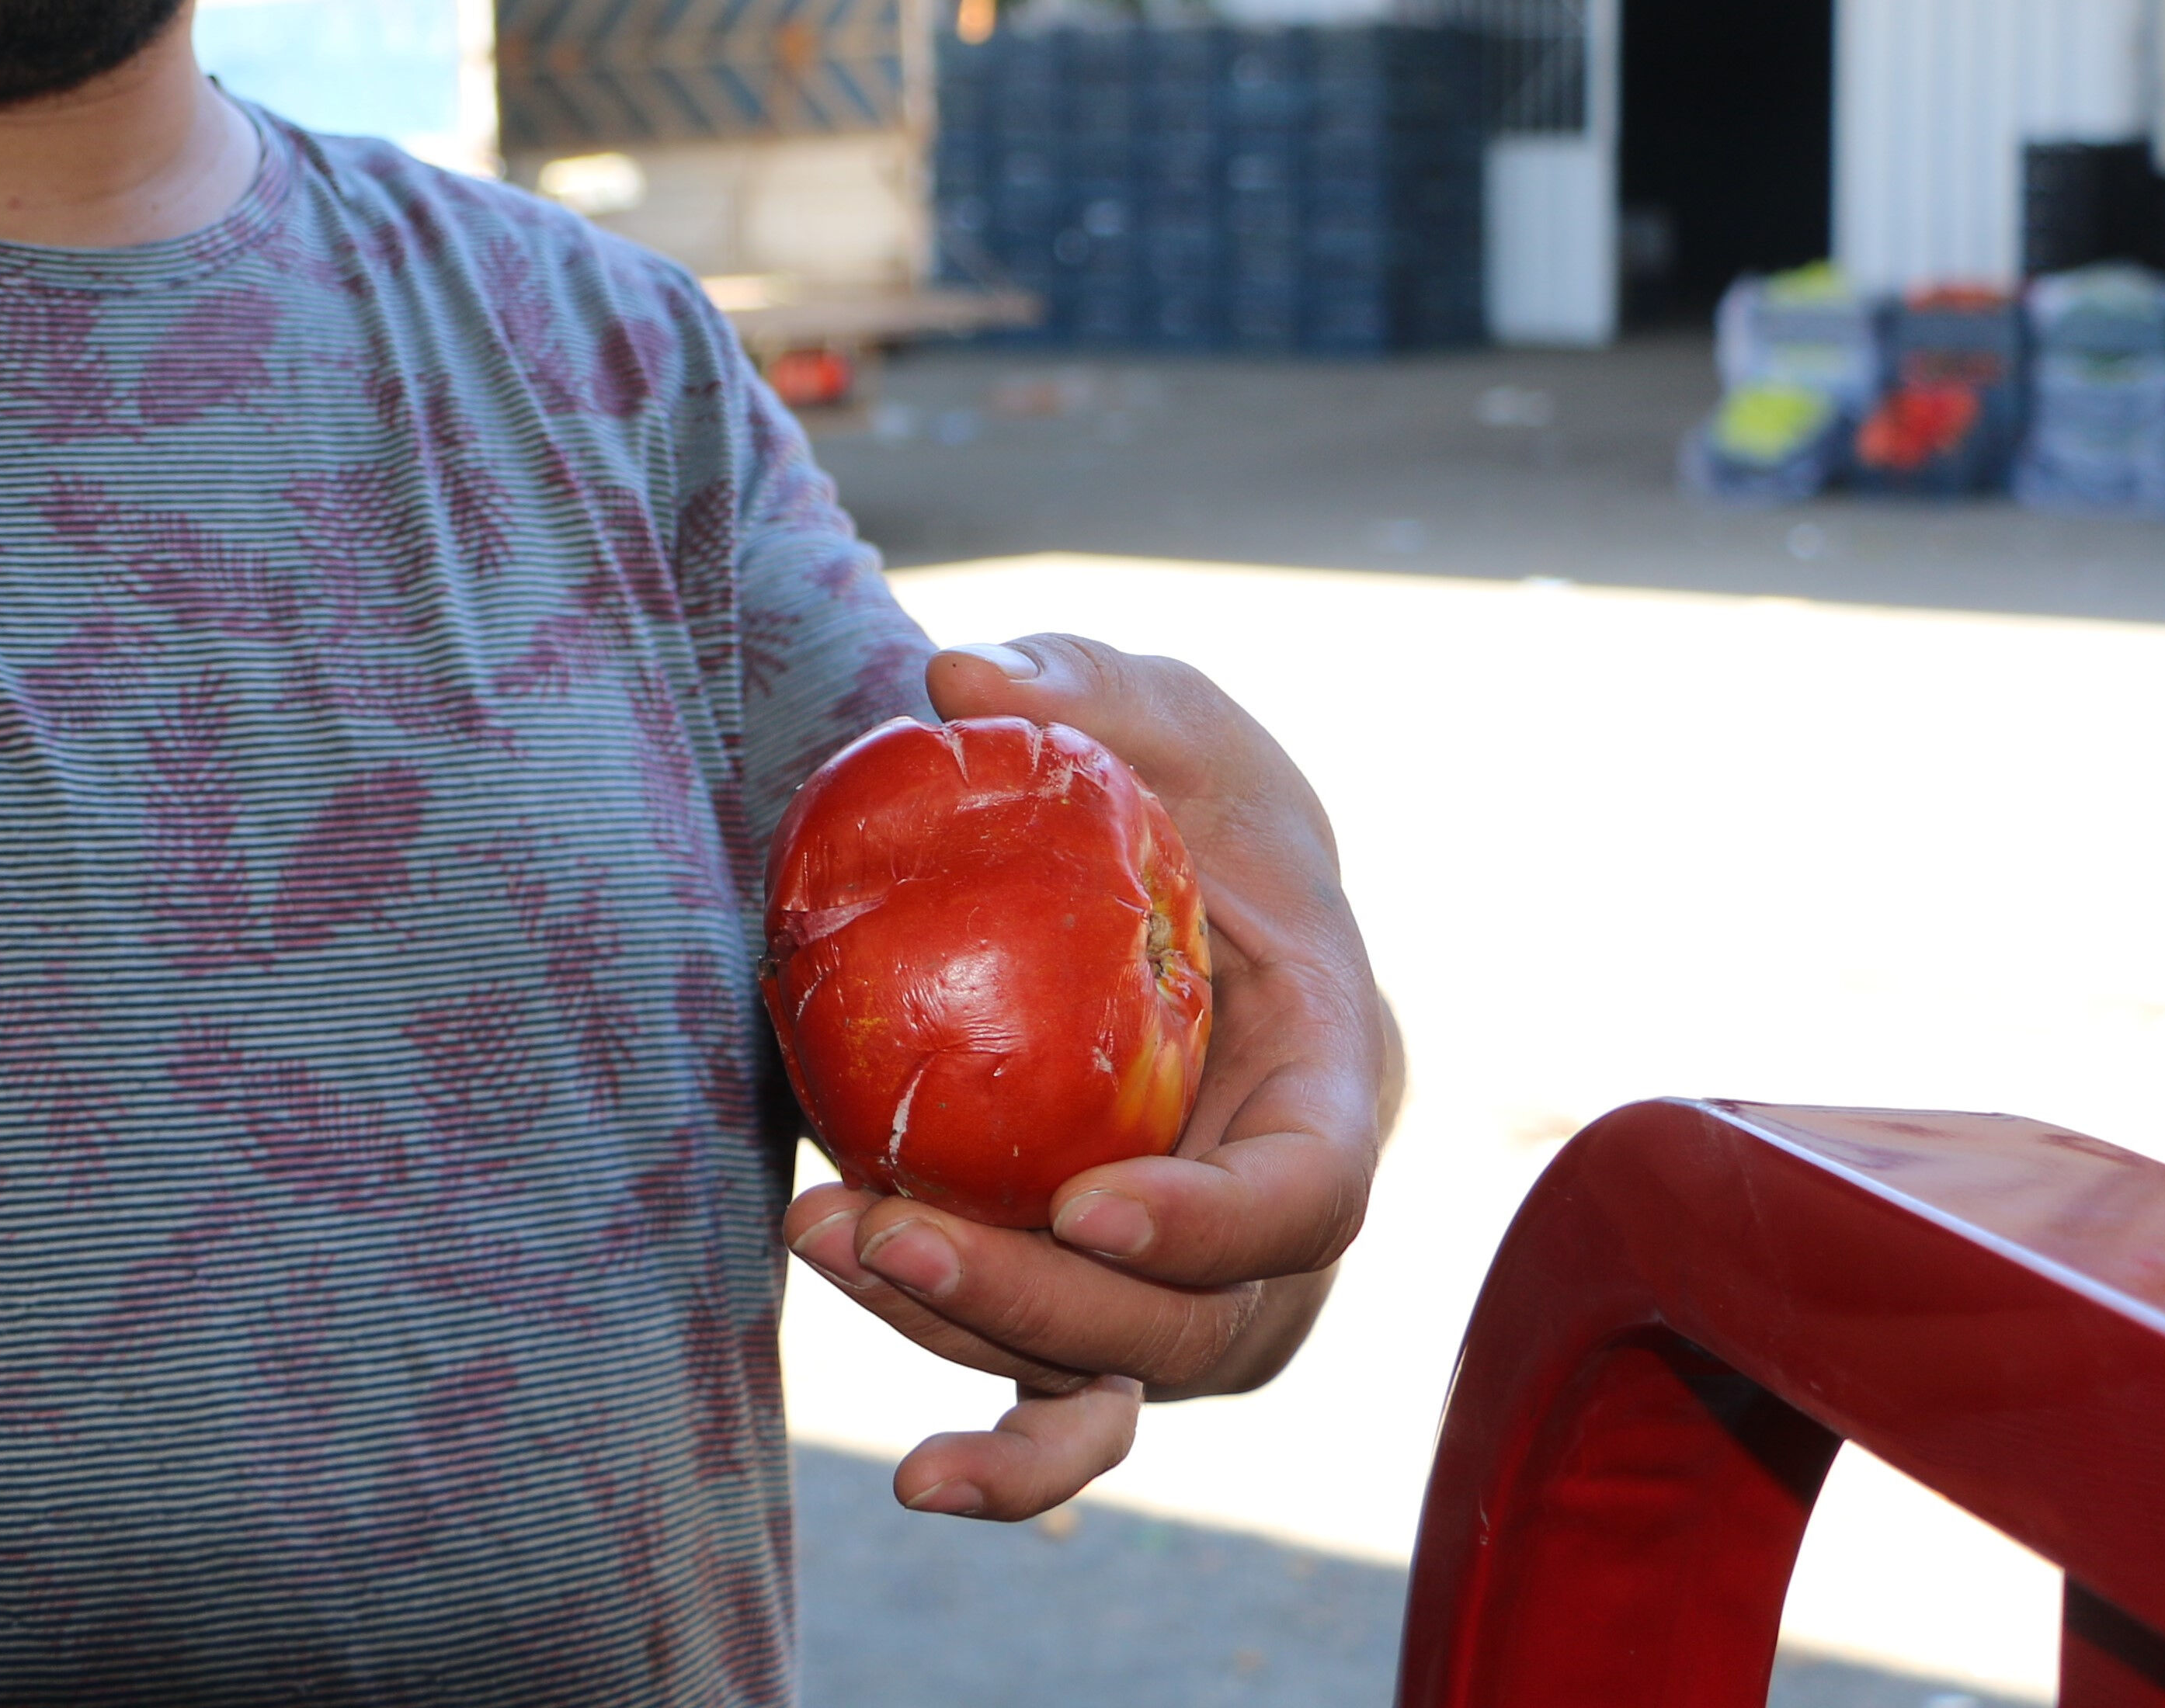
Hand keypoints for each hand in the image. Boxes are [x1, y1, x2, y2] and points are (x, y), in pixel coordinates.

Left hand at [785, 635, 1401, 1522]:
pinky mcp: (1109, 1302)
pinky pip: (1077, 1412)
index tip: (1085, 1200)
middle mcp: (1286, 1203)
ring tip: (828, 1240)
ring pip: (1122, 1376)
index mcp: (1336, 1068)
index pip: (1313, 1188)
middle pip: (1205, 1321)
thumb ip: (1071, 686)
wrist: (1160, 865)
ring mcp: (1201, 1277)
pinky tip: (910, 1481)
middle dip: (1045, 1295)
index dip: (1212, 1218)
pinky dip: (1008, 1464)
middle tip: (882, 1225)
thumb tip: (955, 683)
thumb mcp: (1146, 704)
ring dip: (973, 1337)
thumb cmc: (1175, 783)